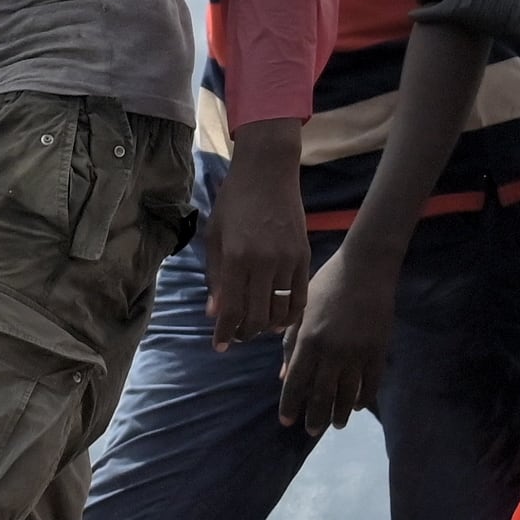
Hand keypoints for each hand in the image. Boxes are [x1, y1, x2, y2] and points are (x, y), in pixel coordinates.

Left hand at [206, 127, 310, 351]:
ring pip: (280, 311)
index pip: (231, 309)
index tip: (219, 346)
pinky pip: (300, 297)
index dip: (225, 333)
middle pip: (257, 316)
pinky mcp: (304, 257)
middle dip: (244, 333)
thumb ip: (214, 277)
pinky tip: (279, 319)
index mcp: (236, 258)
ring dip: (267, 327)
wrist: (268, 173)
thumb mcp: (215, 237)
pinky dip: (290, 314)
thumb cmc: (234, 203)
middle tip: (236, 336)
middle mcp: (263, 263)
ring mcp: (287, 261)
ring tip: (256, 327)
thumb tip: (215, 313)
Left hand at [274, 240, 392, 433]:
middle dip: (314, 416)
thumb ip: (291, 345)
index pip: (296, 382)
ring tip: (334, 425)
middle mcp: (332, 352)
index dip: (290, 404)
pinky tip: (356, 406)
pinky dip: (362, 398)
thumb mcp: (301, 312)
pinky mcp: (378, 351)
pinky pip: (371, 383)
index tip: (286, 421)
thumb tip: (284, 376)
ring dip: (339, 413)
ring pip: (347, 393)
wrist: (365, 270)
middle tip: (310, 431)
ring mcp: (357, 353)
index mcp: (308, 341)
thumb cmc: (326, 285)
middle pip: (321, 394)